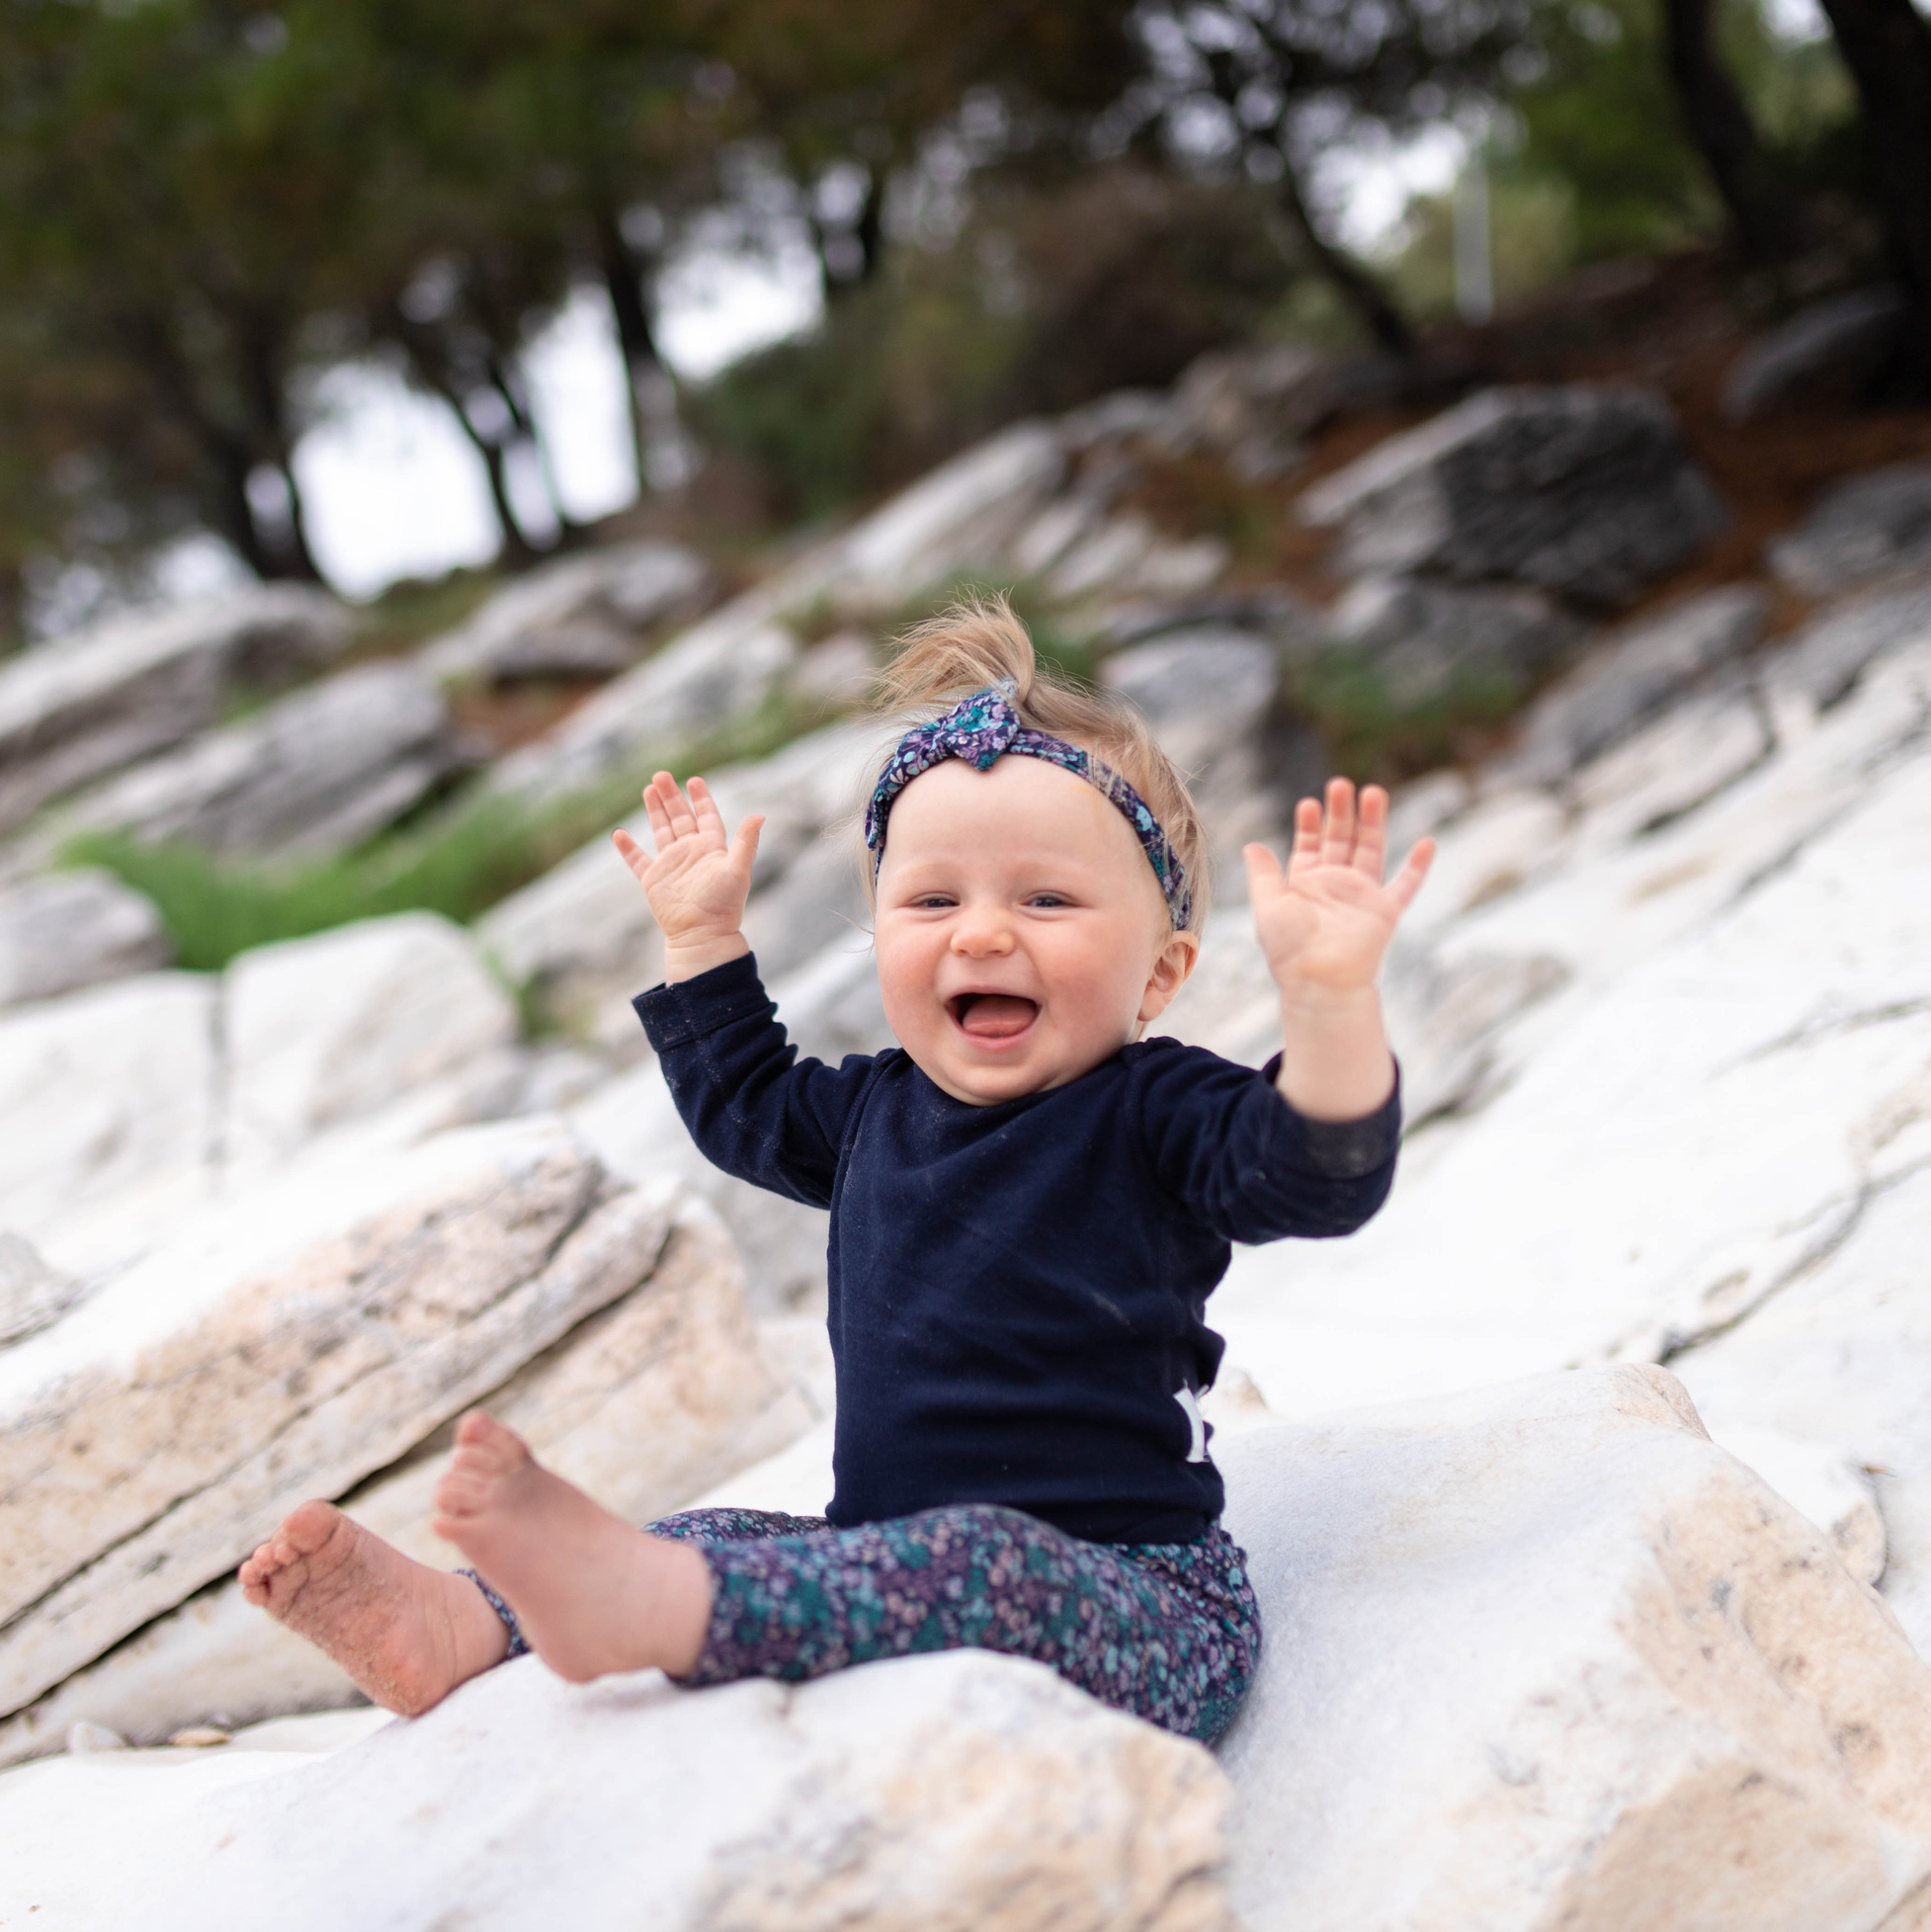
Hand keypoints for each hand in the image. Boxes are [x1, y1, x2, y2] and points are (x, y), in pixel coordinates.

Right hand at [613, 772, 763, 978]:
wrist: (702, 934)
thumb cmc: (723, 905)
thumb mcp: (737, 869)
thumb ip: (747, 842)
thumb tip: (760, 815)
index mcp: (711, 848)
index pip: (706, 816)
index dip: (701, 798)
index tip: (694, 779)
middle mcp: (691, 853)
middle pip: (680, 817)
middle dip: (671, 796)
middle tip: (661, 775)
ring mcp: (671, 865)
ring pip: (661, 831)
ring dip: (655, 811)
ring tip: (648, 789)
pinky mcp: (654, 880)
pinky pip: (638, 861)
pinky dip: (628, 848)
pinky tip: (619, 834)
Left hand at [1244, 779, 1433, 1001]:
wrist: (1319, 980)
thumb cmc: (1289, 949)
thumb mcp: (1268, 905)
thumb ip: (1263, 874)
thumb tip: (1252, 845)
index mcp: (1306, 884)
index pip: (1310, 845)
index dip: (1310, 824)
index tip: (1309, 803)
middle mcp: (1335, 885)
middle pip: (1341, 839)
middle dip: (1341, 812)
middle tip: (1341, 784)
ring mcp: (1361, 896)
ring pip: (1371, 850)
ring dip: (1373, 822)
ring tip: (1374, 791)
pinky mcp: (1384, 911)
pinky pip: (1406, 885)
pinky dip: (1418, 866)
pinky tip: (1427, 843)